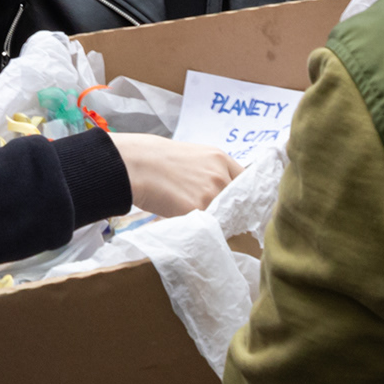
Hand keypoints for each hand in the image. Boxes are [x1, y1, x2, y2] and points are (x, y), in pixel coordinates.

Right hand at [115, 135, 243, 217]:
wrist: (136, 164)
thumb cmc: (156, 158)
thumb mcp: (192, 156)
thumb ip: (210, 171)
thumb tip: (219, 192)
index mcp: (220, 158)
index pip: (247, 181)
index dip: (241, 195)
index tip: (235, 204)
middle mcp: (221, 175)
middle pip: (238, 202)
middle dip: (227, 210)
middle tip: (212, 214)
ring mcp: (211, 193)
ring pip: (224, 216)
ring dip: (213, 221)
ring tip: (192, 216)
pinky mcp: (198, 210)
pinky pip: (207, 224)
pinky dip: (198, 226)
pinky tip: (183, 219)